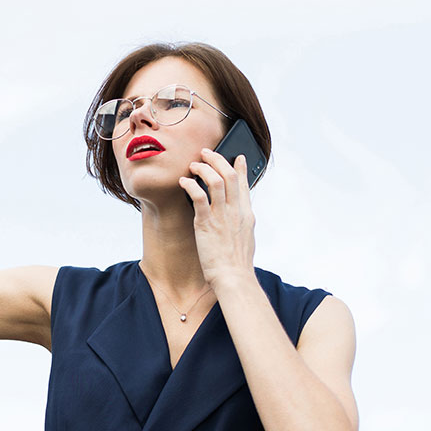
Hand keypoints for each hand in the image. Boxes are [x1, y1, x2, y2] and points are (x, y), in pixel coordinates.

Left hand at [179, 149, 255, 289]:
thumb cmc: (236, 264)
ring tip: (193, 165)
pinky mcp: (206, 224)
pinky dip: (191, 186)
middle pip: (229, 175)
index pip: (244, 184)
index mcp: (246, 214)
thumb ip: (241, 224)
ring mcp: (222, 216)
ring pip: (216, 180)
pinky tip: (184, 182)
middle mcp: (236, 211)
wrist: (233, 277)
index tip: (237, 157)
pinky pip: (199, 197)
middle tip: (206, 153)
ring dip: (203, 168)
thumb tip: (239, 218)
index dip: (240, 168)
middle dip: (217, 159)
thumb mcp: (245, 239)